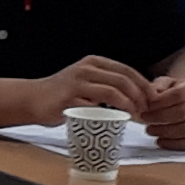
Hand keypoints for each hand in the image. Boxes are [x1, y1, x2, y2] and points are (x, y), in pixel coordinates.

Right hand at [16, 54, 154, 127]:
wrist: (32, 99)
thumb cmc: (63, 94)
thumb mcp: (86, 79)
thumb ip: (106, 82)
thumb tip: (137, 95)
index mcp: (93, 62)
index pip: (126, 70)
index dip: (143, 84)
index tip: (152, 98)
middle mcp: (86, 69)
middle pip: (122, 80)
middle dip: (139, 96)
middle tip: (146, 110)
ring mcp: (77, 84)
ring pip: (112, 92)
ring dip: (128, 105)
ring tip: (135, 115)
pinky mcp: (69, 100)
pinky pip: (95, 108)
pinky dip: (109, 115)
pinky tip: (116, 122)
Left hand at [141, 73, 184, 149]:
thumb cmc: (177, 95)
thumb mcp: (168, 84)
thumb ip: (158, 86)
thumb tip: (151, 95)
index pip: (180, 94)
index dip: (162, 101)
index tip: (148, 106)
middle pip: (183, 112)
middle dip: (160, 117)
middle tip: (145, 119)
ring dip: (165, 131)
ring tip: (150, 130)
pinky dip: (173, 144)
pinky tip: (160, 141)